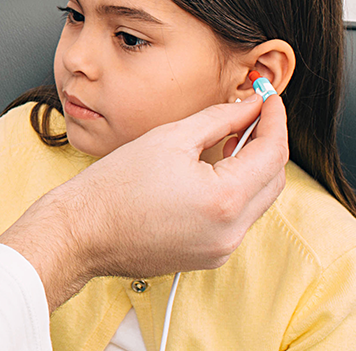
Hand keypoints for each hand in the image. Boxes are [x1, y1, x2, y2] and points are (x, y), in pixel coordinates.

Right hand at [0, 94, 287, 311]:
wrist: (81, 231)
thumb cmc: (114, 186)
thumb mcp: (170, 138)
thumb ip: (219, 119)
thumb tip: (249, 106)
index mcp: (224, 200)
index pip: (273, 152)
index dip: (274, 119)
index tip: (269, 98)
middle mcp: (230, 231)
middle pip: (273, 180)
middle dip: (268, 144)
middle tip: (252, 115)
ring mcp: (220, 249)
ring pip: (257, 202)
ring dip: (252, 169)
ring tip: (231, 141)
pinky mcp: (206, 257)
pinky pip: (235, 220)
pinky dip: (234, 193)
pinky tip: (212, 172)